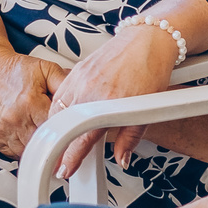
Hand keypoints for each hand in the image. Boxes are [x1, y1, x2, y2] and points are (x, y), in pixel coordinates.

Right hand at [0, 53, 68, 158]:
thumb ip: (65, 82)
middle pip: (43, 142)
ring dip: (39, 147)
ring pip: (29, 152)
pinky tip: (29, 135)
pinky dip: (25, 149)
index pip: (55, 127)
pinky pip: (15, 153)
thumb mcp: (46, 69)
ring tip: (43, 133)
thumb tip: (82, 95)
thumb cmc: (16, 71)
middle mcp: (15, 118)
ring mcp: (4, 130)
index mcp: (30, 102)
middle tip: (59, 135)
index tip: (71, 134)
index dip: (66, 131)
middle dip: (54, 140)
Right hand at [48, 23, 179, 178]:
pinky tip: (64, 115)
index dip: (70, 157)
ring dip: (56, 127)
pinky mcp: (77, 70)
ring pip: (56, 110)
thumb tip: (122, 158)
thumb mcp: (147, 110)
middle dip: (58, 145)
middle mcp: (88, 90)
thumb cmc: (150, 68)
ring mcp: (79, 78)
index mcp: (105, 103)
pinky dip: (58, 108)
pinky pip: (59, 94)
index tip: (65, 168)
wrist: (149, 39)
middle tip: (59, 158)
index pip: (81, 138)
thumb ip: (130, 138)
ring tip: (63, 139)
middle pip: (61, 125)